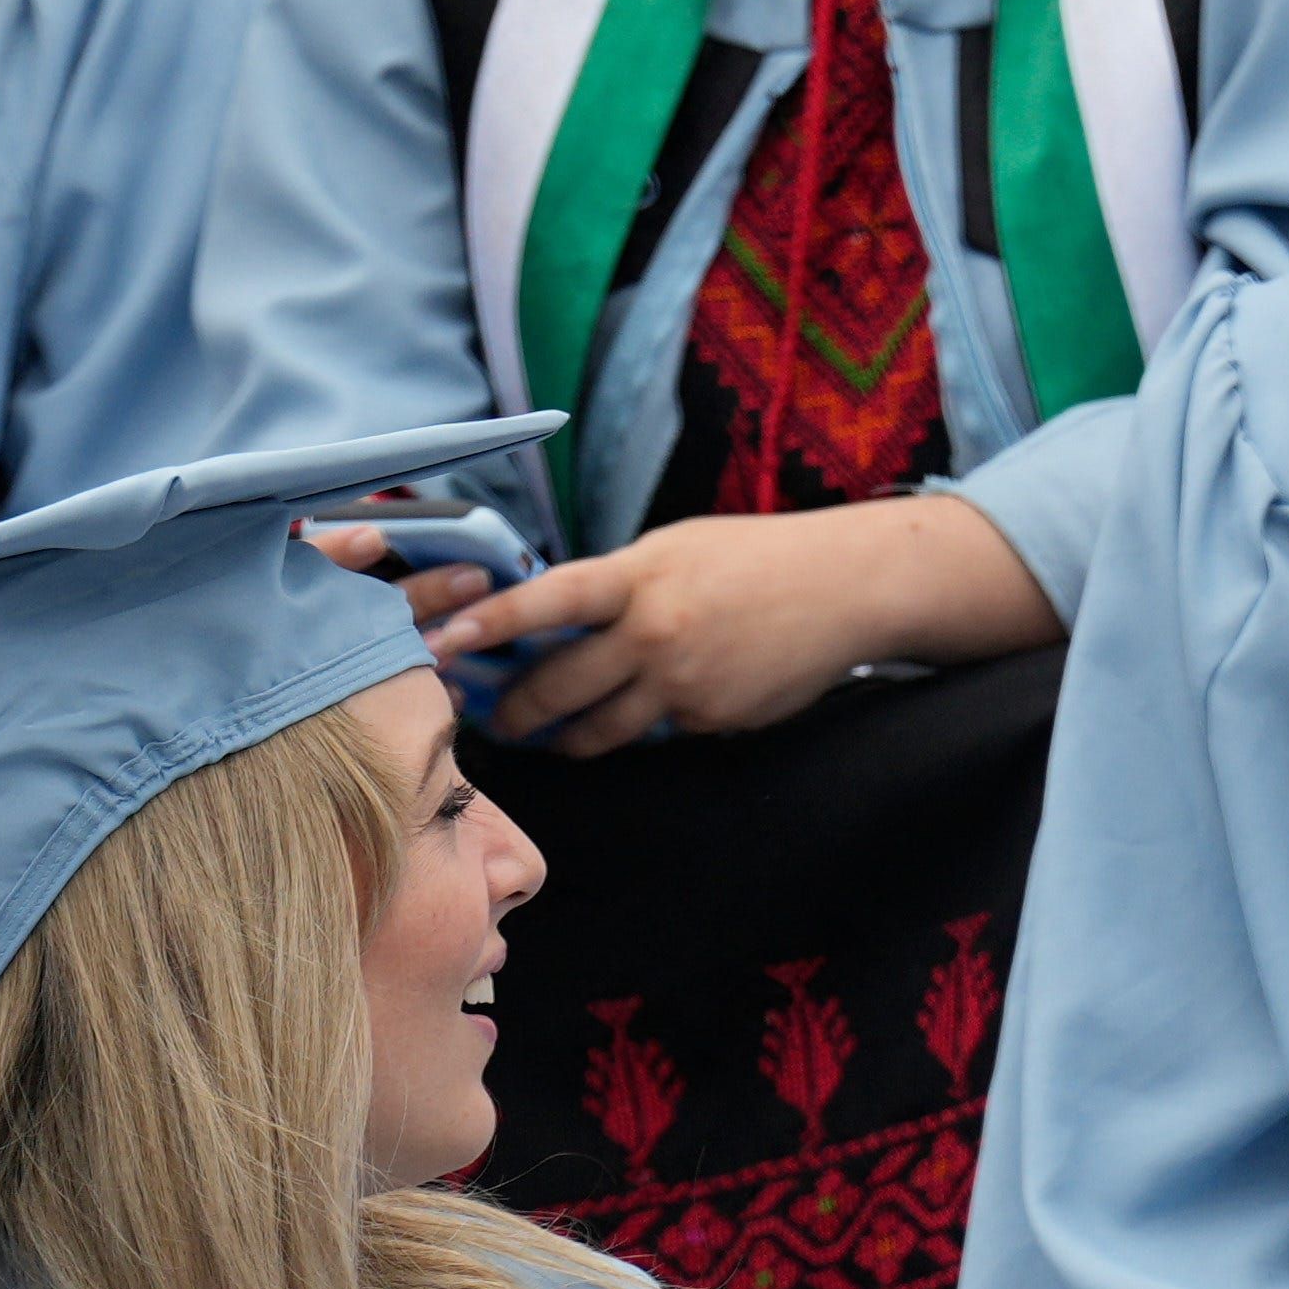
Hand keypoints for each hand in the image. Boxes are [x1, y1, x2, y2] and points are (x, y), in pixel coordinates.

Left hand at [439, 495, 1045, 753]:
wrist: (843, 588)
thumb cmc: (752, 558)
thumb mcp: (673, 550)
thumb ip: (615, 585)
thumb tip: (554, 617)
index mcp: (638, 577)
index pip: (547, 601)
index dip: (491, 623)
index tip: (444, 641)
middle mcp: (654, 633)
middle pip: (560, 686)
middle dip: (515, 710)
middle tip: (488, 718)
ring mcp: (683, 684)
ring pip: (601, 729)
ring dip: (566, 738)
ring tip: (550, 737)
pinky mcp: (711, 721)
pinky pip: (659, 732)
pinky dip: (646, 725)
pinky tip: (656, 710)